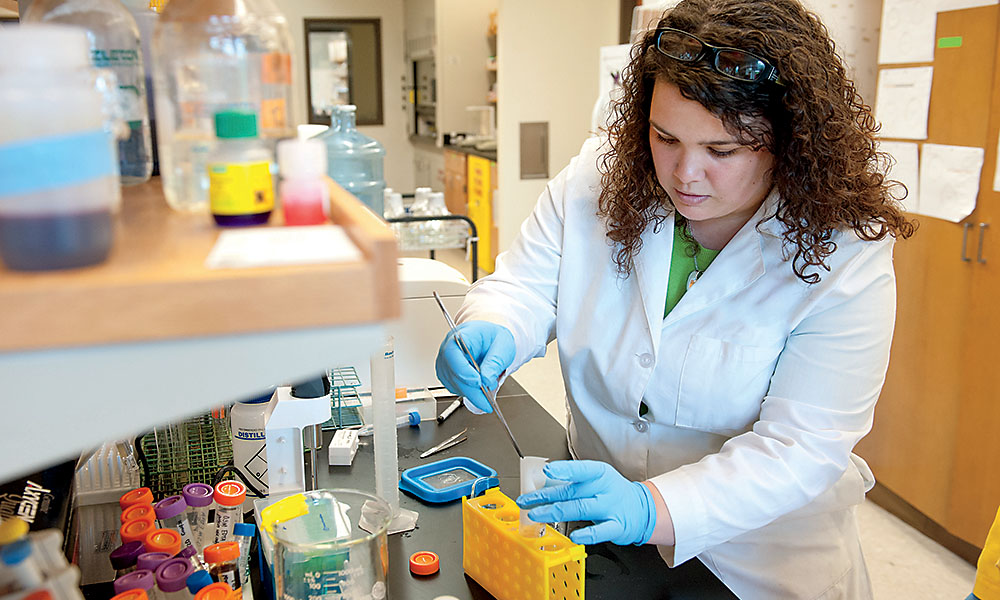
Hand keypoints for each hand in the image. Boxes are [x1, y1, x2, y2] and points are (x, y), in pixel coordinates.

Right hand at [435, 320, 514, 412]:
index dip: (463, 370)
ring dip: (470, 392)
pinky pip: (453, 387)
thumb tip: (486, 380)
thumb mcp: (503, 346)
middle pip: (453, 372)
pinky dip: (466, 392)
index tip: (478, 382)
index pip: (453, 353)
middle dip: (471, 390)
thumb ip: (495, 362)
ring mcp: (445, 360)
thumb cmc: (494, 338)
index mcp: (462, 335)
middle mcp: (449, 347)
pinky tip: (478, 390)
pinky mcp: (446, 372)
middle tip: (487, 401)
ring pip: (452, 383)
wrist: (490, 340)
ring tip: (487, 392)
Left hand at [516, 460, 655, 545]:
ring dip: (556, 512)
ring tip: (538, 515)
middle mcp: (604, 489)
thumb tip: (541, 486)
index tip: (547, 471)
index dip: (564, 470)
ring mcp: (611, 508)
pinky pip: (601, 531)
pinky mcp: (616, 526)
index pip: (580, 469)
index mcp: (599, 473)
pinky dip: (587, 534)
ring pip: (581, 509)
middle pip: (572, 492)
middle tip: (527, 501)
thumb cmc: (612, 492)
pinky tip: (574, 536)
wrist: (642, 509)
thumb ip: (571, 483)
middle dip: (546, 497)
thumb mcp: (595, 480)